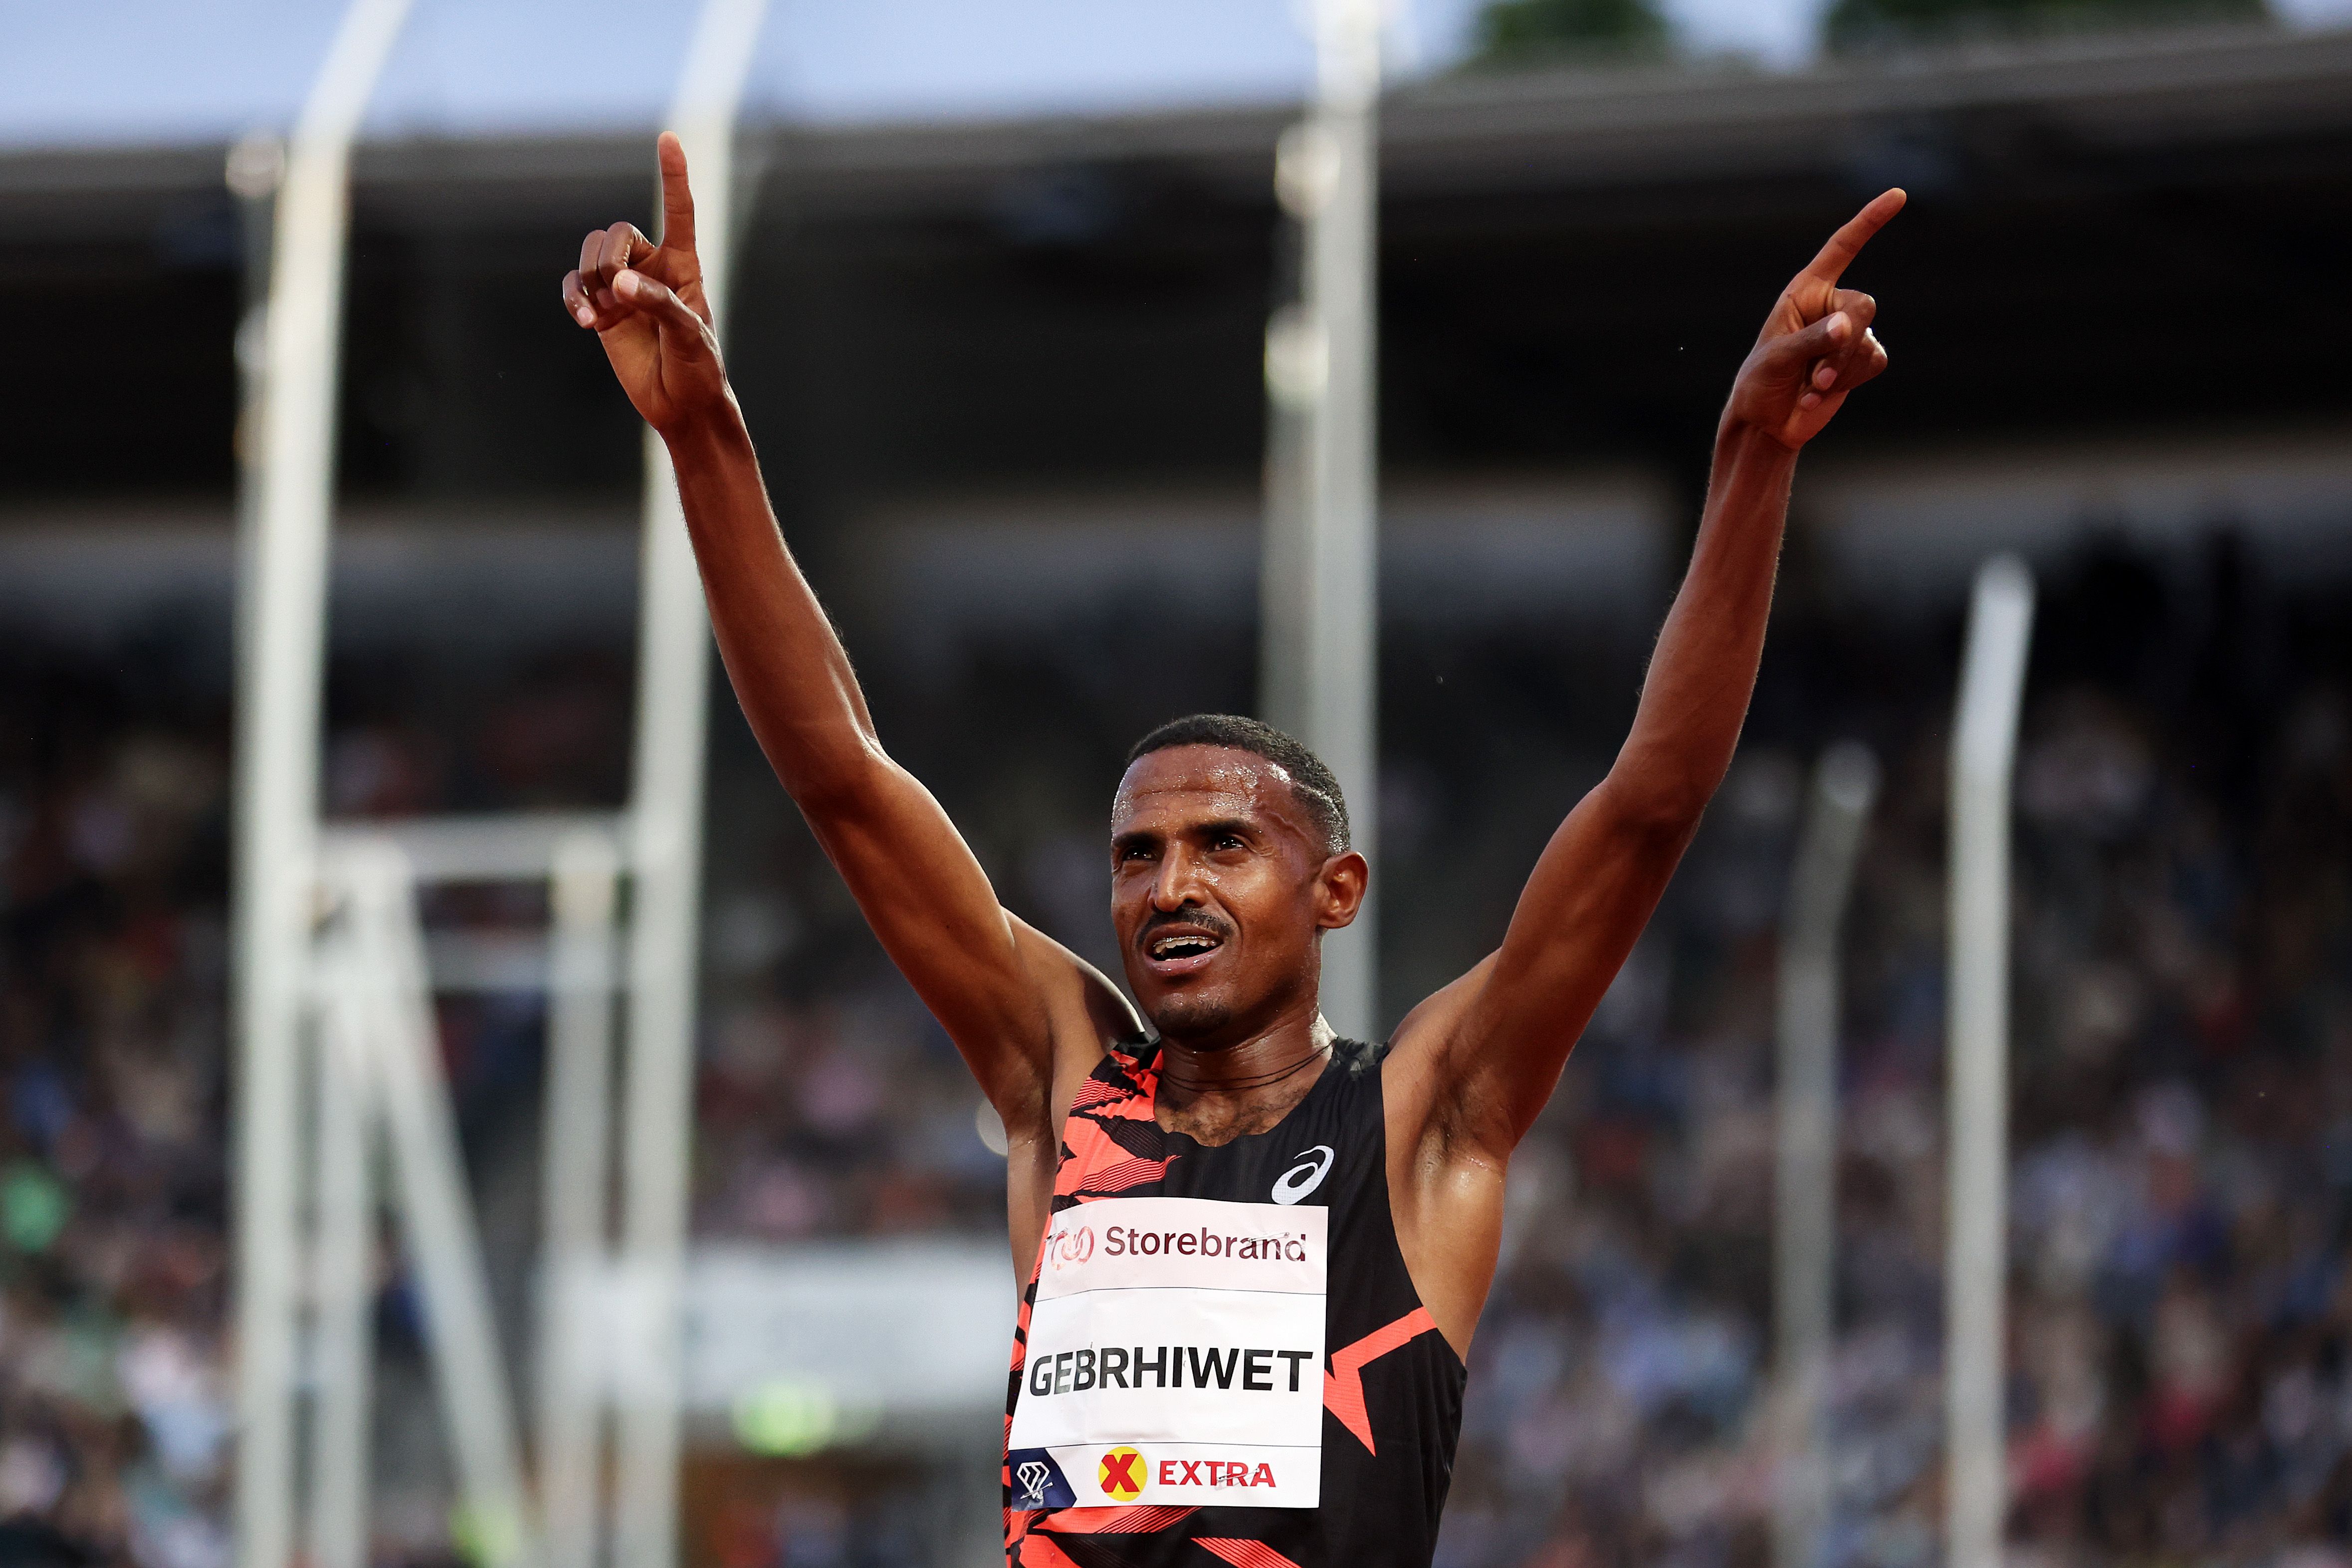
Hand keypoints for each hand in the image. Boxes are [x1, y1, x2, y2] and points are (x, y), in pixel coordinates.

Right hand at [561, 132, 727, 436]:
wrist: (681, 405)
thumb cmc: (698, 368)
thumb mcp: (689, 335)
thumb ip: (659, 304)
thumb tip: (619, 284)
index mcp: (683, 266)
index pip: (678, 212)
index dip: (673, 176)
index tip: (669, 139)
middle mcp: (651, 269)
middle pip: (615, 234)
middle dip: (608, 260)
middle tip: (617, 297)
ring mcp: (623, 288)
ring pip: (590, 254)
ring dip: (590, 280)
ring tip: (605, 315)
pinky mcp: (601, 309)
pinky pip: (574, 285)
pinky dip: (573, 298)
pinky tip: (585, 321)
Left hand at [1723, 188, 1904, 450]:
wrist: (1765, 423)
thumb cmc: (1759, 383)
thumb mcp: (1776, 359)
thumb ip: (1811, 340)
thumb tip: (1847, 328)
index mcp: (1806, 291)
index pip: (1842, 247)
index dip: (1869, 221)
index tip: (1898, 196)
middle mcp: (1830, 306)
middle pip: (1864, 306)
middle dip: (1843, 343)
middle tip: (1816, 373)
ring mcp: (1848, 335)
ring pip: (1868, 340)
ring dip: (1840, 370)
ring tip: (1809, 387)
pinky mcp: (1858, 361)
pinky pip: (1873, 361)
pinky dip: (1849, 380)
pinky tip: (1820, 394)